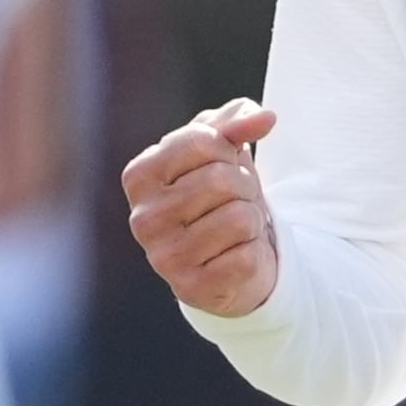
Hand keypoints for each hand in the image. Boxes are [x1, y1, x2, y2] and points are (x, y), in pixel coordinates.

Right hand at [123, 99, 282, 316]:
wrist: (229, 259)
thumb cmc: (221, 196)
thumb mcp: (222, 151)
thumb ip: (237, 122)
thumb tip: (266, 116)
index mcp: (139, 176)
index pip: (200, 139)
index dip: (228, 148)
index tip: (223, 165)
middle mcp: (142, 218)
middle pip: (221, 179)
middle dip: (244, 186)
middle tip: (235, 201)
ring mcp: (164, 258)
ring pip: (239, 217)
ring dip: (251, 219)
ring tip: (237, 228)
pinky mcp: (191, 289)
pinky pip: (246, 257)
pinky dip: (253, 252)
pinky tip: (236, 256)